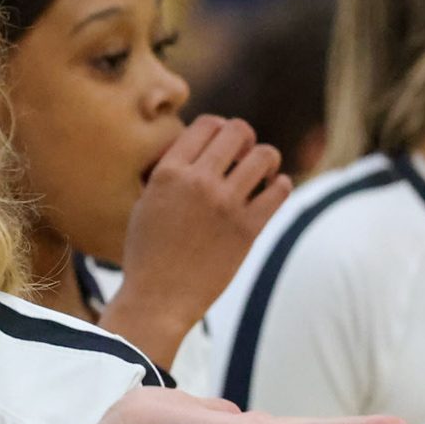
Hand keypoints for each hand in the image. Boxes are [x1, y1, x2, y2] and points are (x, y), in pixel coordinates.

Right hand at [105, 115, 292, 366]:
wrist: (158, 299)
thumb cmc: (147, 254)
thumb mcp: (145, 203)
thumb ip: (169, 173)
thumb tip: (195, 149)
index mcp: (168, 172)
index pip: (207, 124)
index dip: (219, 128)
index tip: (222, 143)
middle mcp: (198, 182)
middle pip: (238, 131)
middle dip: (245, 139)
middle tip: (243, 156)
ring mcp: (225, 204)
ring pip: (265, 155)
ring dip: (266, 159)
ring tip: (262, 173)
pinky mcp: (247, 229)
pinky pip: (279, 191)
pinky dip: (280, 185)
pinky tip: (272, 191)